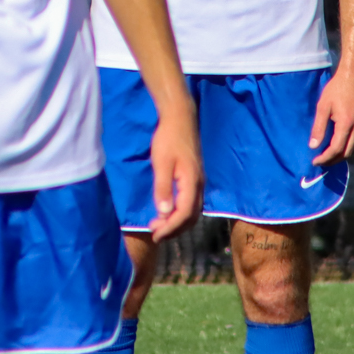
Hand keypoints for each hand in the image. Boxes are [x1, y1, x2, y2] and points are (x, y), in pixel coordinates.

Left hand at [148, 106, 202, 241]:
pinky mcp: (195, 178)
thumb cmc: (168, 139)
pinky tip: (167, 211)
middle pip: (191, 217)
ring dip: (177, 222)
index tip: (155, 235)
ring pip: (193, 211)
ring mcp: (199, 182)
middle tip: (154, 233)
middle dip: (174, 229)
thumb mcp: (161, 163)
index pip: (184, 214)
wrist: (180, 118)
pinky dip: (180, 213)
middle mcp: (199, 185)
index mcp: (192, 182)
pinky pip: (191, 203)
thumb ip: (163, 188)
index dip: (170, 228)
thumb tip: (163, 213)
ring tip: (159, 225)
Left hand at [309, 67, 353, 166]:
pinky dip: (349, 148)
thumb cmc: (337, 88)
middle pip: (347, 153)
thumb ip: (318, 127)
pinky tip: (339, 145)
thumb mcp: (323, 106)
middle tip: (320, 162)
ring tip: (328, 156)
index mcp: (346, 124)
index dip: (324, 158)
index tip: (314, 161)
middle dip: (333, 161)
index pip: (336, 149)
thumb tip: (313, 146)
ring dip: (342, 156)